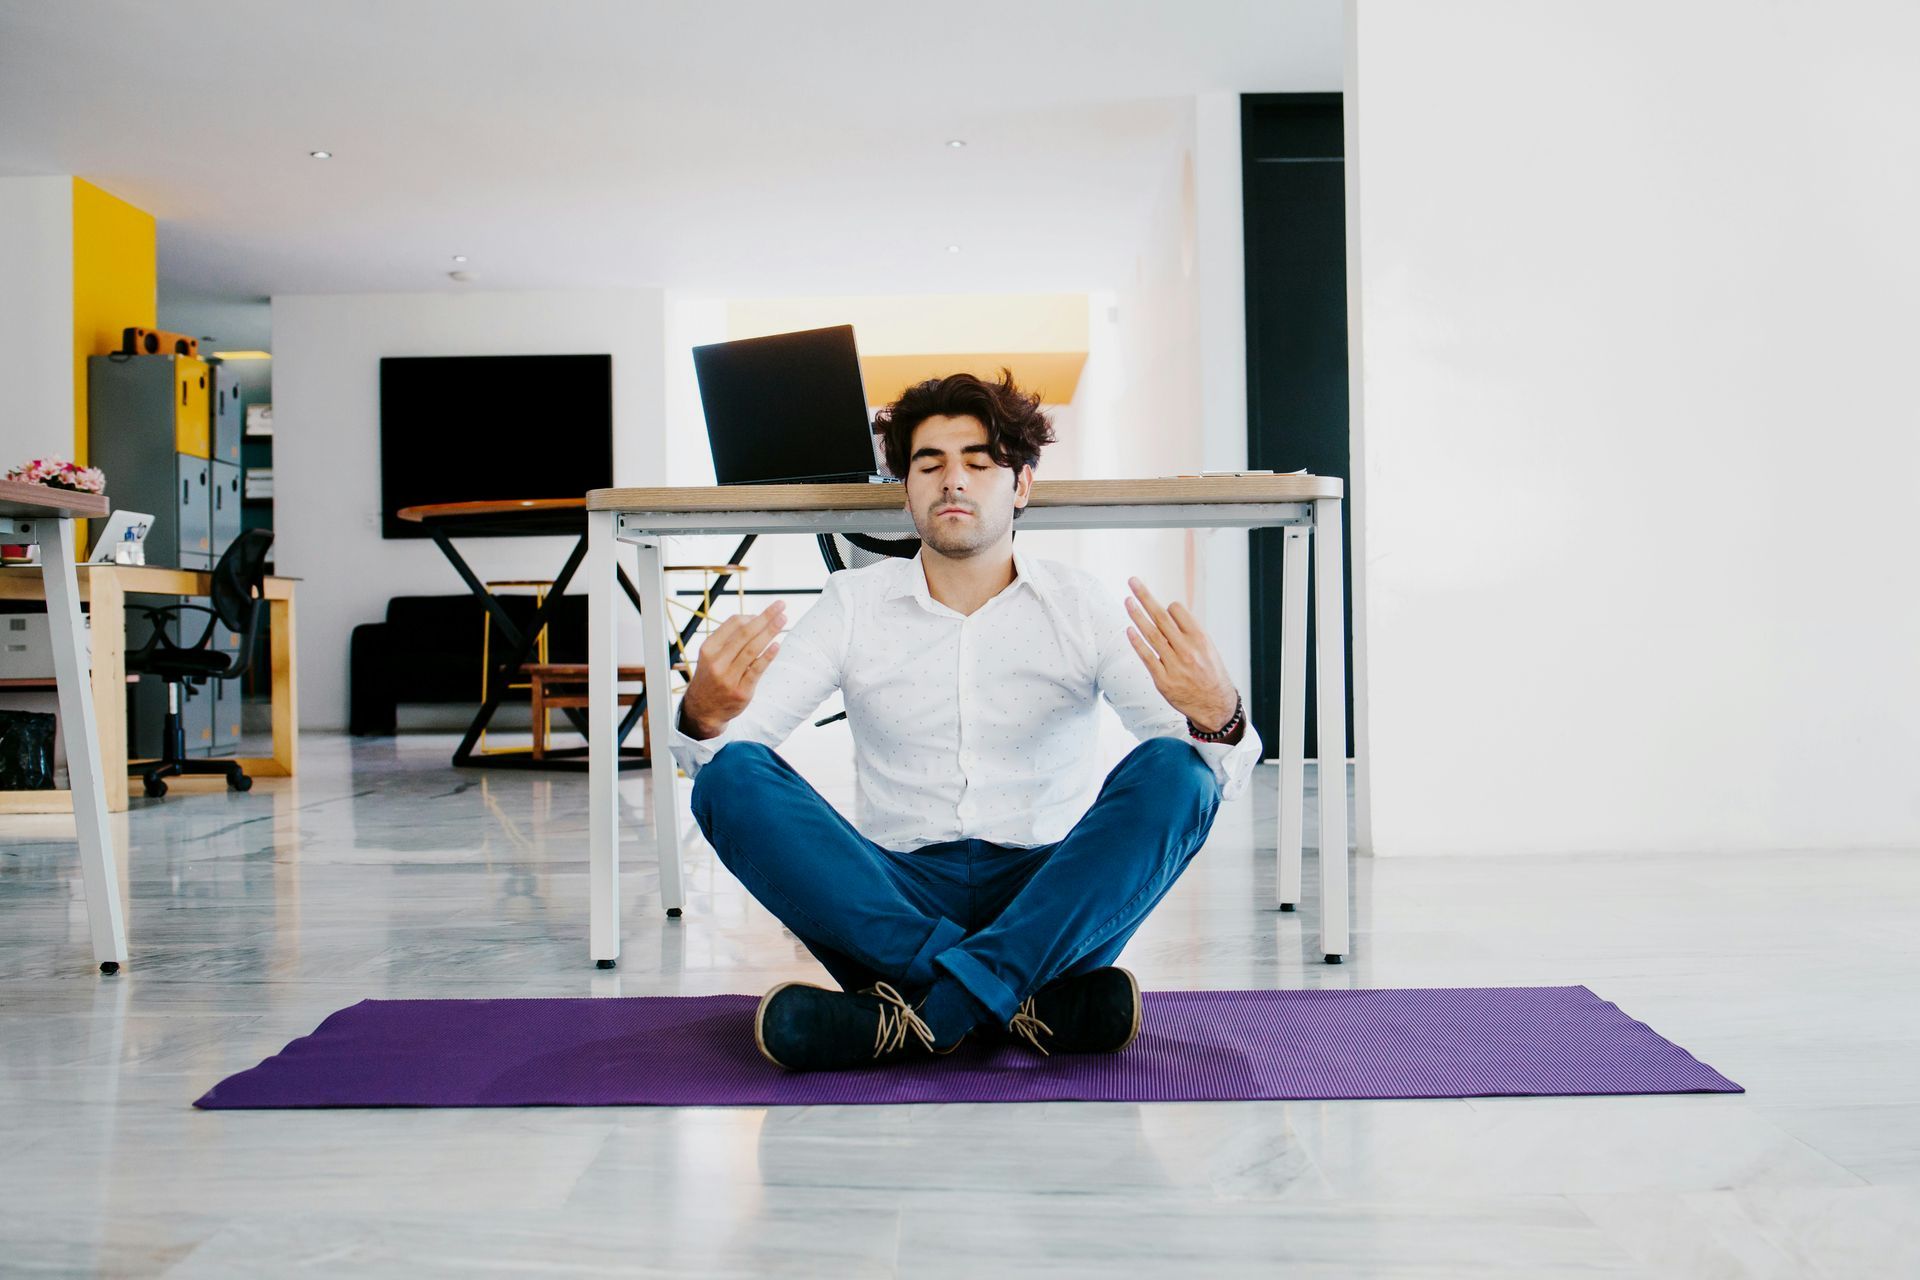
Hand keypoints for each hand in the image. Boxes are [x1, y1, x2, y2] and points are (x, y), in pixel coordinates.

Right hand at [679, 600, 785, 738]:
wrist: (703, 710)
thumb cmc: (712, 676)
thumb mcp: (711, 655)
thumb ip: (729, 638)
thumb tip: (756, 618)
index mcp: (708, 648)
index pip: (733, 624)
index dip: (752, 616)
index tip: (766, 613)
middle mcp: (717, 662)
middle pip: (745, 633)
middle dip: (765, 617)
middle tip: (781, 606)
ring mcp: (728, 677)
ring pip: (752, 649)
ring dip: (770, 631)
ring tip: (783, 619)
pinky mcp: (741, 691)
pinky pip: (756, 670)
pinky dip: (767, 656)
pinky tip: (777, 645)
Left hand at [1123, 578, 1238, 730]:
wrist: (1215, 706)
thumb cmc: (1211, 674)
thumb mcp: (1208, 649)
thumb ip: (1189, 633)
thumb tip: (1168, 613)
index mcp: (1200, 638)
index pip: (1177, 611)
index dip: (1167, 606)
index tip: (1164, 608)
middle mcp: (1187, 650)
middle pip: (1161, 617)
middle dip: (1145, 597)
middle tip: (1132, 581)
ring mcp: (1174, 665)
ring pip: (1151, 634)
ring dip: (1136, 615)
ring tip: (1127, 600)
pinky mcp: (1163, 680)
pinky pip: (1147, 657)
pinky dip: (1137, 643)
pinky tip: (1128, 630)